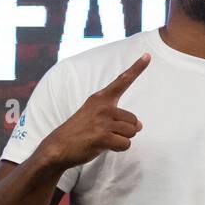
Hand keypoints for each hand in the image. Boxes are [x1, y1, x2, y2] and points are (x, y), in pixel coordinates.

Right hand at [36, 53, 149, 169]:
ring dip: (121, 140)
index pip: (122, 81)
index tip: (148, 55)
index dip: (137, 68)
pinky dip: (118, 148)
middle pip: (135, 121)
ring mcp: (102, 121)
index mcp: (100, 98)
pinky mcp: (102, 137)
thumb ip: (118, 117)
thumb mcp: (94, 115)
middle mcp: (102, 106)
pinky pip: (125, 144)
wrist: (57, 148)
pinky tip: (103, 146)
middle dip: (126, 131)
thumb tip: (140, 125)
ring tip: (103, 139)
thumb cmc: (79, 131)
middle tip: (106, 133)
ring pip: (132, 133)